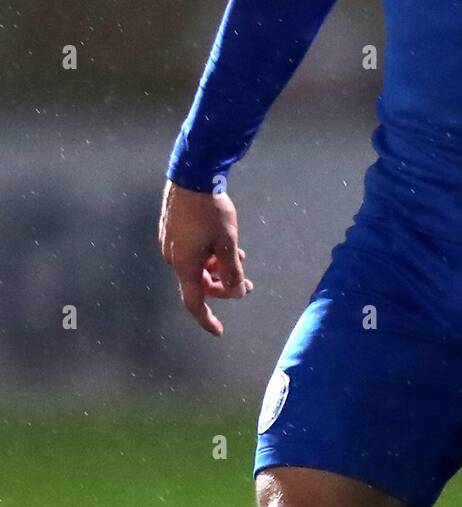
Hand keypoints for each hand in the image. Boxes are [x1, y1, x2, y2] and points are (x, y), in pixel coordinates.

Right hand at [158, 179, 252, 335]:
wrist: (191, 175)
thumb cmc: (211, 210)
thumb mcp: (228, 243)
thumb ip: (232, 271)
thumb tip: (236, 293)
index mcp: (184, 265)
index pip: (193, 302)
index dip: (206, 319)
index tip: (219, 331)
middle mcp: (173, 257)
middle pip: (198, 283)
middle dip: (222, 287)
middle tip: (247, 286)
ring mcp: (170, 242)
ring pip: (198, 265)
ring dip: (218, 267)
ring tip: (240, 259)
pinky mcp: (172, 229)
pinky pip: (192, 251)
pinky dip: (209, 254)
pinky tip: (226, 244)